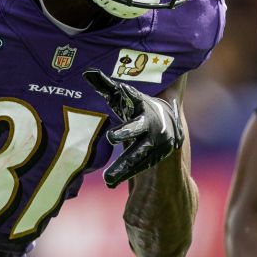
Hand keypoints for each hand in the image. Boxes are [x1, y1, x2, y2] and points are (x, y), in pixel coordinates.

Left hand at [83, 70, 182, 186]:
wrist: (168, 125)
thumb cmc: (138, 110)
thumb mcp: (124, 99)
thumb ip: (106, 86)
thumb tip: (87, 73)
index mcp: (143, 105)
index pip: (135, 98)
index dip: (129, 94)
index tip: (122, 89)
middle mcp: (151, 124)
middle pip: (136, 128)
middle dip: (124, 132)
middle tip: (110, 136)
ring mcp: (155, 143)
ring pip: (137, 155)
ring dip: (123, 167)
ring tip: (107, 179)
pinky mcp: (155, 158)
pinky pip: (139, 167)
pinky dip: (125, 174)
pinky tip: (111, 183)